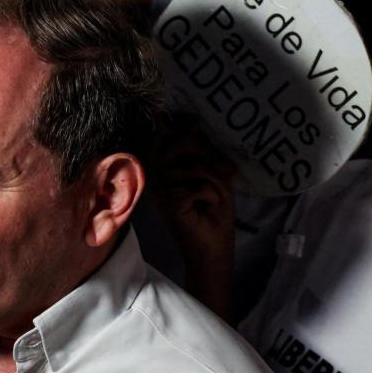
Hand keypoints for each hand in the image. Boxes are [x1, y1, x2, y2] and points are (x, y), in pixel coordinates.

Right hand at [151, 118, 237, 317]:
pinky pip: (199, 186)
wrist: (213, 248)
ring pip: (194, 166)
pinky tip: (205, 210)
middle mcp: (154, 177)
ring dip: (212, 182)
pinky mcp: (169, 203)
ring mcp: (158, 190)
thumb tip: (192, 124)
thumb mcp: (212, 175)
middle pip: (182, 144)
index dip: (185, 128)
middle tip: (217, 178)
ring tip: (210, 200)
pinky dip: (211, 196)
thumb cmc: (213, 212)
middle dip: (207, 158)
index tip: (197, 127)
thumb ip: (201, 152)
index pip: (168, 135)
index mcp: (160, 168)